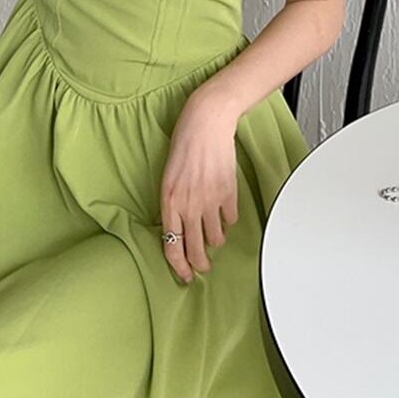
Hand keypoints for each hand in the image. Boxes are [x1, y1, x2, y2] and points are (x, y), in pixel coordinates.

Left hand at [159, 87, 239, 284]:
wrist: (205, 122)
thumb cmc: (184, 144)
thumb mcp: (168, 176)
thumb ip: (173, 203)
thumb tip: (178, 225)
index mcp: (168, 201)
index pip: (171, 245)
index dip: (178, 266)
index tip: (184, 275)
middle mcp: (188, 204)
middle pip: (195, 249)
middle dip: (199, 264)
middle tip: (202, 267)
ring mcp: (209, 200)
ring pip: (215, 238)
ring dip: (214, 240)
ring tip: (213, 233)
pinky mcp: (228, 192)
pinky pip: (230, 219)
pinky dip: (228, 220)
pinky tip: (223, 211)